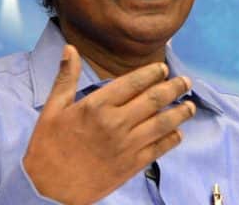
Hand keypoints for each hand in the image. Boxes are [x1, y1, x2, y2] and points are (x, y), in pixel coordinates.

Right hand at [22, 44, 195, 204]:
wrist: (48, 190)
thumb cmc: (48, 147)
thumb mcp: (53, 109)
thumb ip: (66, 77)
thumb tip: (69, 48)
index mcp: (96, 105)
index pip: (133, 82)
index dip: (153, 73)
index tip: (163, 68)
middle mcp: (116, 123)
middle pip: (154, 99)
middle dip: (174, 87)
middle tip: (185, 81)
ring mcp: (126, 145)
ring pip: (163, 123)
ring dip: (180, 112)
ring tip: (190, 105)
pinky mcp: (131, 166)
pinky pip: (159, 149)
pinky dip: (171, 139)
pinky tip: (178, 133)